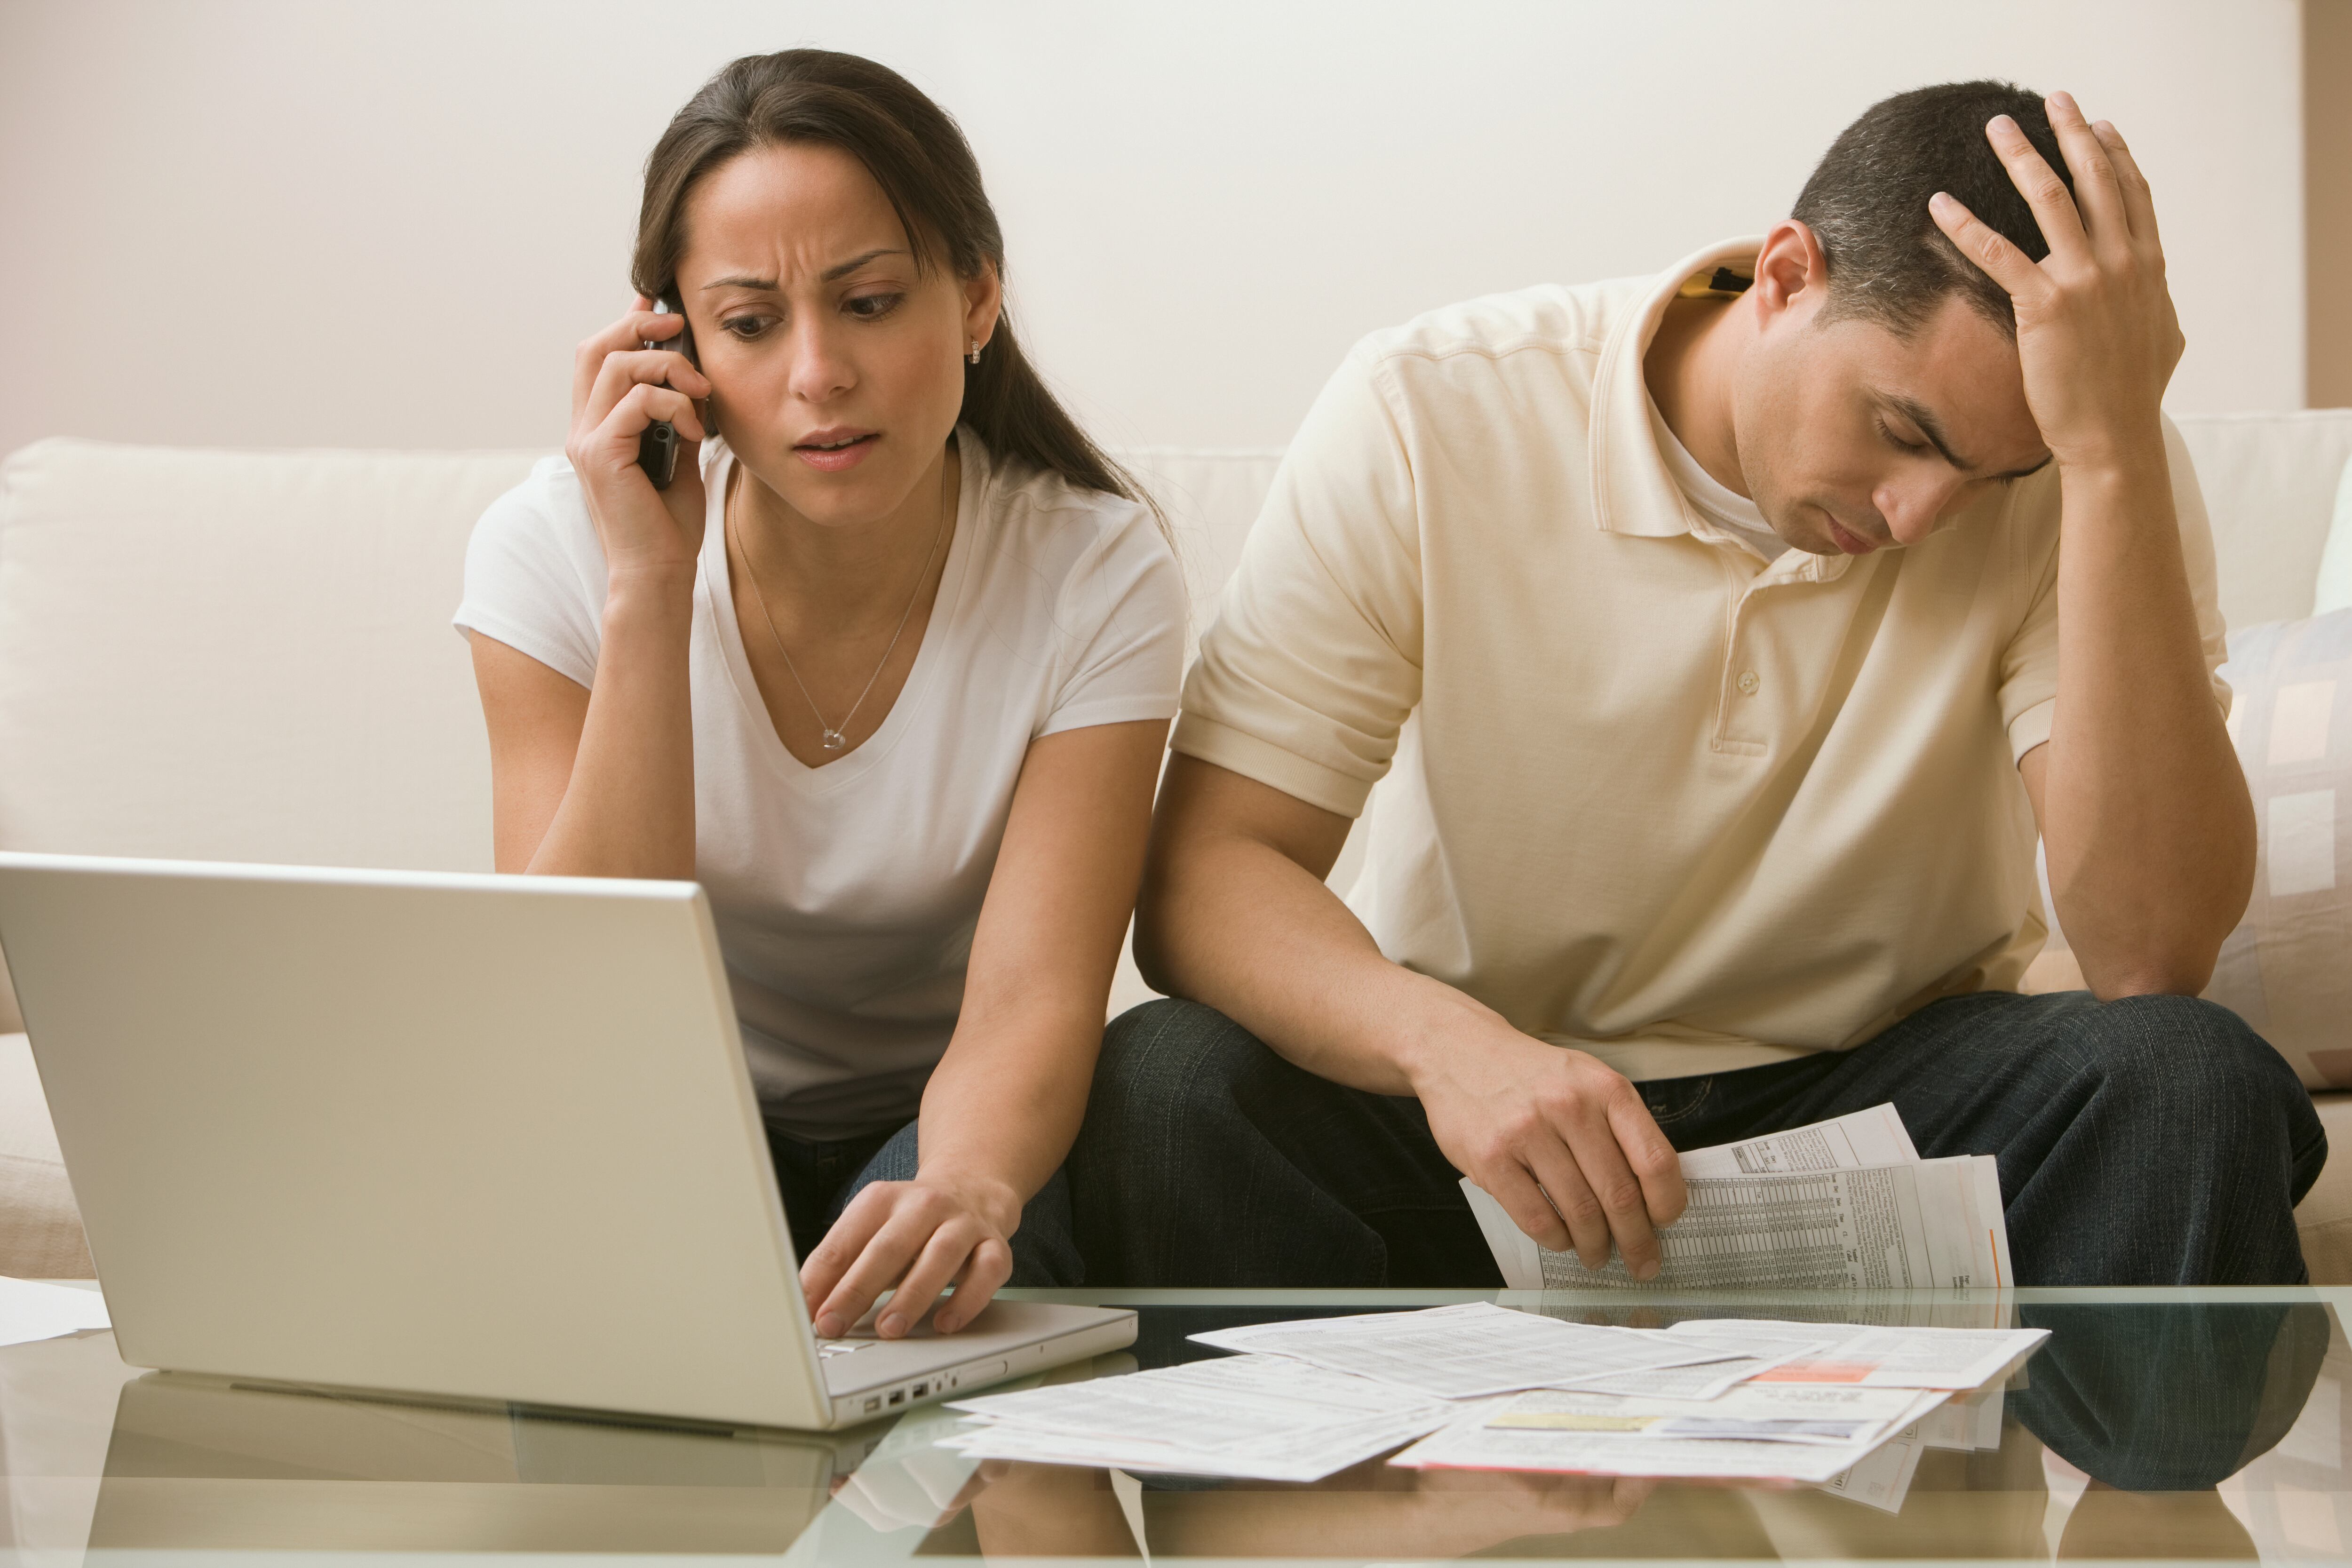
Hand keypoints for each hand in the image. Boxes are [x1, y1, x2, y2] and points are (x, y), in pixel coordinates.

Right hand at [565, 297, 714, 587]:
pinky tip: (692, 429)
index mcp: (597, 426)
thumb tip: (693, 378)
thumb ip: (676, 416)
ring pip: (616, 365)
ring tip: (699, 391)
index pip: (599, 358)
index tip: (659, 304)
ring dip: (666, 367)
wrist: (659, 571)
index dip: (625, 322)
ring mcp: (586, 440)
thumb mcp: (678, 455)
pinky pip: (634, 400)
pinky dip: (671, 404)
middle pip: (596, 347)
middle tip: (679, 326)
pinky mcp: (600, 454)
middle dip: (639, 325)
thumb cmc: (670, 522)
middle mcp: (582, 428)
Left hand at [802, 1171, 1021, 1337]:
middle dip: (857, 1289)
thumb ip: (838, 1264)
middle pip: (889, 1246)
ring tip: (889, 1330)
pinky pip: (987, 1271)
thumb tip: (803, 1305)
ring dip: (912, 1296)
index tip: (806, 1313)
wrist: (972, 1189)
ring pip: (940, 1256)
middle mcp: (924, 1204)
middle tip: (834, 1325)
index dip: (822, 1278)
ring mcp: (963, 1224)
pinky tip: (946, 1324)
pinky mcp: (995, 1245)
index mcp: (882, 1198)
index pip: (845, 1239)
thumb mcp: (869, 1231)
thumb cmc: (909, 1225)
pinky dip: (967, 1300)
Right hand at [1409, 1016, 1684, 1277]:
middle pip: (1619, 1195)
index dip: (1668, 1203)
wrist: (1458, 1051)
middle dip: (1636, 1241)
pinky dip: (1556, 1239)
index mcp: (1604, 1088)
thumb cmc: (1530, 1075)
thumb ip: (1618, 1127)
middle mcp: (1568, 1107)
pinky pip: (1536, 1218)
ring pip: (1579, 1212)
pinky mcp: (1491, 1158)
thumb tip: (1652, 1192)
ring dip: (1595, 1245)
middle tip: (1641, 1261)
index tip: (1667, 1224)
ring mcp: (1527, 1132)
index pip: (1654, 1159)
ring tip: (1597, 1254)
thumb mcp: (1586, 1080)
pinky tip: (1561, 1239)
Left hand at [1928, 93, 2182, 472]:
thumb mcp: (2162, 338)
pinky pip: (1997, 253)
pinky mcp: (2045, 306)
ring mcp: (2086, 281)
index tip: (2102, 124)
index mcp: (2149, 268)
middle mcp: (2122, 264)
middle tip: (2053, 100)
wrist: (2117, 437)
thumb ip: (2154, 306)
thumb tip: (2157, 299)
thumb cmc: (2134, 397)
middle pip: (2096, 180)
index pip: (2134, 194)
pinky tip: (1940, 204)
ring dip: (2022, 156)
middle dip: (2073, 133)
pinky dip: (1965, 226)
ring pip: (2050, 199)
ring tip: (1998, 127)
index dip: (2117, 155)